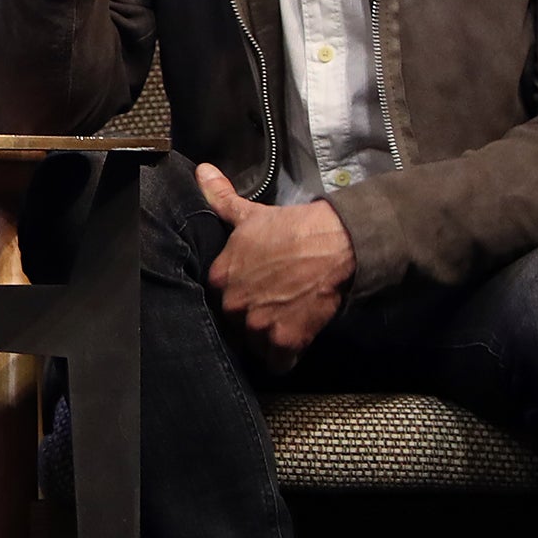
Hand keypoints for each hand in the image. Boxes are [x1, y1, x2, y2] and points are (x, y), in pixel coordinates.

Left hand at [196, 163, 353, 368]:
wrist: (335, 243)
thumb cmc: (293, 229)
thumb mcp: (250, 215)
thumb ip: (220, 199)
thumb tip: (202, 173)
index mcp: (218, 279)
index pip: (216, 303)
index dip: (236, 300)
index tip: (252, 294)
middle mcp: (232, 305)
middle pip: (234, 328)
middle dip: (250, 322)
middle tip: (272, 308)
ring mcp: (257, 326)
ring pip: (254, 347)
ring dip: (267, 341)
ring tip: (284, 321)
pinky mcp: (284, 342)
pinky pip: (277, 365)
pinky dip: (286, 358)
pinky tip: (294, 340)